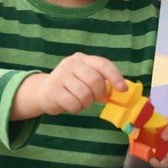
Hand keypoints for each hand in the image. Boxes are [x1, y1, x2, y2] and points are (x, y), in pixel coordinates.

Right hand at [14, 53, 128, 118]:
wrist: (44, 91)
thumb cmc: (71, 85)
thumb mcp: (85, 77)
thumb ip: (101, 80)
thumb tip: (122, 89)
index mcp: (83, 59)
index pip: (103, 64)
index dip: (115, 76)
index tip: (123, 89)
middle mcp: (71, 64)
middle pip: (95, 80)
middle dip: (98, 94)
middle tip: (94, 98)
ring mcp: (60, 76)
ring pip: (84, 94)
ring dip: (86, 103)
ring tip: (80, 101)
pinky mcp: (53, 90)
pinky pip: (73, 104)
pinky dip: (76, 108)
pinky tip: (71, 104)